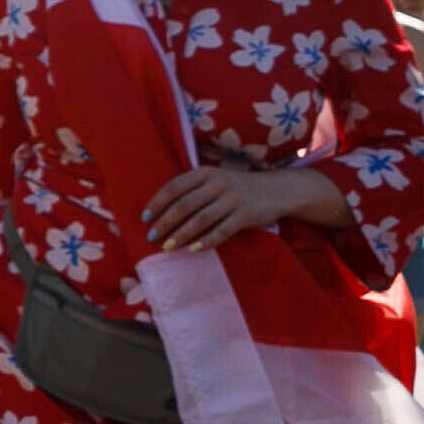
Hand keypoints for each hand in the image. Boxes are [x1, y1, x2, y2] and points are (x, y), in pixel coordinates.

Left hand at [139, 161, 333, 253]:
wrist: (279, 189)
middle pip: (183, 205)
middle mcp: (217, 183)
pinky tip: (193, 250)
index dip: (157, 203)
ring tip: (167, 247)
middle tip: (151, 237)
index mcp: (205, 172)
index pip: (173, 187)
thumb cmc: (239, 187)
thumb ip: (194, 188)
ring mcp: (232, 199)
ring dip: (181, 235)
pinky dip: (205, 242)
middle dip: (164, 223)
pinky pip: (221, 231)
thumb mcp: (216, 179)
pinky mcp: (246, 215)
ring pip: (200, 220)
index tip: (144, 218)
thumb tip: (163, 209)